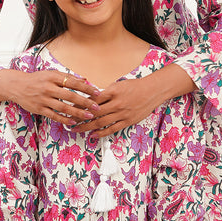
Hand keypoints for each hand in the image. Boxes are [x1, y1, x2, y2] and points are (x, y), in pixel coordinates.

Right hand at [0, 68, 98, 126]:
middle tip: (96, 107)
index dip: (86, 88)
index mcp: (53, 77)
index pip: (73, 82)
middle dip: (85, 102)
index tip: (97, 92)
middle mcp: (48, 87)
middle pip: (70, 95)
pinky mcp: (39, 109)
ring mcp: (43, 99)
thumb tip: (85, 80)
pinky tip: (73, 122)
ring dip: (77, 112)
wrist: (17, 86)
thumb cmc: (37, 79)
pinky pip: (54, 115)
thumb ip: (67, 77)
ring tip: (88, 116)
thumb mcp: (51, 74)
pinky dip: (64, 119)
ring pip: (63, 107)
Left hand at [78, 66, 193, 137]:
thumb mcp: (118, 85)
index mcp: (113, 91)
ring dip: (87, 127)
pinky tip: (93, 135)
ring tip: (77, 129)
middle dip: (79, 117)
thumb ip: (104, 92)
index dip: (79, 104)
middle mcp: (117, 103)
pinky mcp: (127, 121)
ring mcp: (122, 113)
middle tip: (68, 121)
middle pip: (94, 112)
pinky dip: (101, 133)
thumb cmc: (135, 86)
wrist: (153, 91)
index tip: (69, 107)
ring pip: (101, 122)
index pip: (92, 99)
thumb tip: (89, 98)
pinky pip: (112, 129)